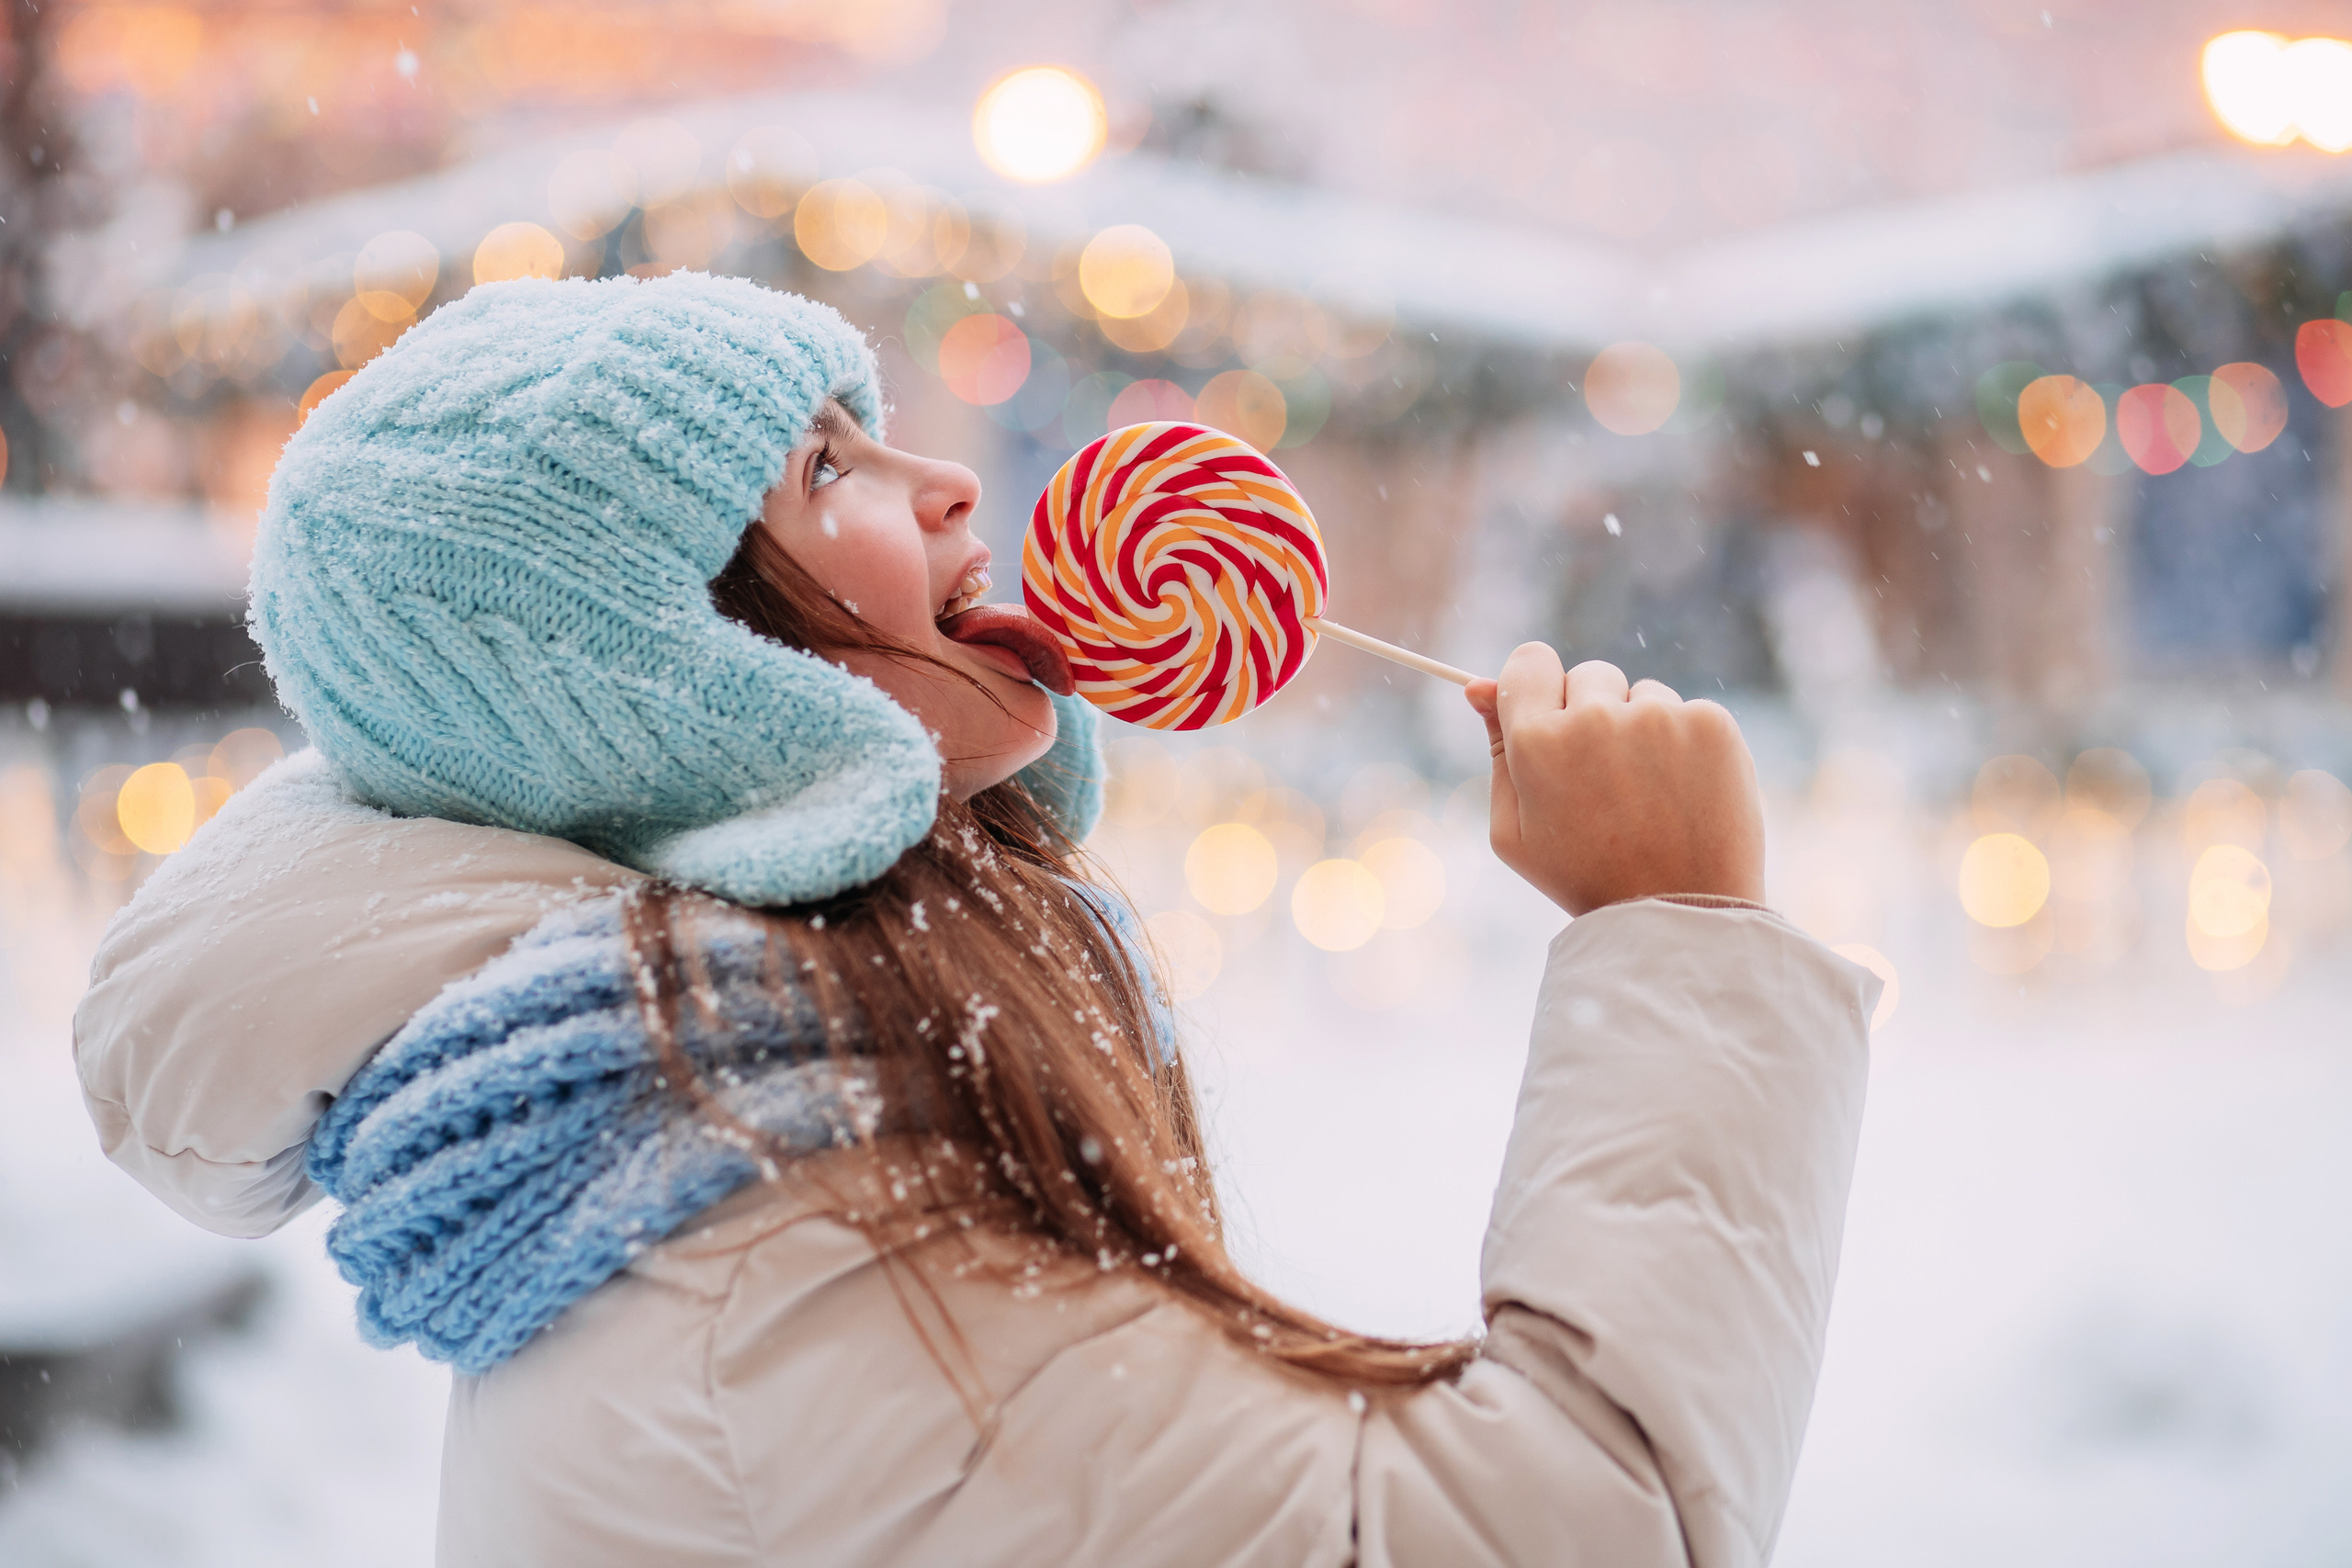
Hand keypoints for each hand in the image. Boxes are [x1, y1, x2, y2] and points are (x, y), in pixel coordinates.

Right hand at [1465, 644, 1764, 915]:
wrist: (1680, 916)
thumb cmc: (1585, 878)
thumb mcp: (1514, 832)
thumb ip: (1496, 752)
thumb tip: (1479, 686)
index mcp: (1537, 742)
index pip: (1529, 661)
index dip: (1537, 685)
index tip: (1550, 711)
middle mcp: (1596, 717)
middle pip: (1587, 674)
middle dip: (1592, 712)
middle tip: (1604, 780)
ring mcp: (1659, 717)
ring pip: (1641, 695)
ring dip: (1641, 729)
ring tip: (1647, 796)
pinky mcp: (1710, 723)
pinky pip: (1687, 712)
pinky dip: (1686, 743)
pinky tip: (1683, 793)